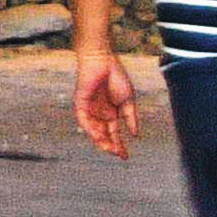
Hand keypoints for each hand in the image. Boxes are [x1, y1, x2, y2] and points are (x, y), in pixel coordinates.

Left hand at [71, 41, 142, 158]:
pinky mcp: (81, 101)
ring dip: (100, 140)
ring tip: (109, 149)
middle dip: (110, 146)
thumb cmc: (116, 76)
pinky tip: (98, 136)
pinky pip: (83, 118)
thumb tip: (135, 134)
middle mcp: (99, 113)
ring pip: (93, 129)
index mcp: (111, 113)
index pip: (114, 133)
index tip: (125, 157)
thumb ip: (130, 117)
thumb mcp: (128, 100)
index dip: (119, 145)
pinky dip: (90, 128)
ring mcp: (90, 108)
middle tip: (118, 154)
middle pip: (103, 134)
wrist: (103, 59)